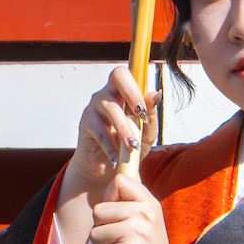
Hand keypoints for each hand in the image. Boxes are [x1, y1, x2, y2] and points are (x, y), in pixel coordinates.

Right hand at [65, 65, 150, 206]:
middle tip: (141, 115)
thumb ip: (151, 114)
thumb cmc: (128, 146)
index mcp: (126, 92)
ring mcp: (95, 106)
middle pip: (118, 75)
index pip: (132, 73)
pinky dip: (110, 146)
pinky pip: (99, 130)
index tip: (145, 107)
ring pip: (110, 106)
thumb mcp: (146, 133)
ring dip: (123, 127)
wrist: (108, 170)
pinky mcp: (86, 122)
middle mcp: (109, 92)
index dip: (139, 83)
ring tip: (132, 146)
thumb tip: (157, 94)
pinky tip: (116, 158)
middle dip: (132, 93)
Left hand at [96, 173, 208, 243]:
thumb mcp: (148, 221)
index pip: (119, 181)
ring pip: (95, 233)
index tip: (118, 215)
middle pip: (99, 210)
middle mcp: (145, 214)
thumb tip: (113, 182)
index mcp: (149, 203)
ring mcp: (137, 233)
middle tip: (119, 241)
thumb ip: (131, 203)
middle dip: (101, 229)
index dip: (110, 198)